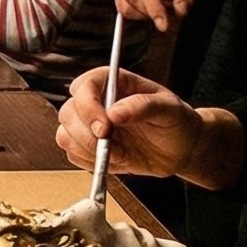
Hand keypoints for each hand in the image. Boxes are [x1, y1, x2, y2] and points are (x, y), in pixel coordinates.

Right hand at [55, 65, 205, 177]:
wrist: (181, 150)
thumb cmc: (177, 122)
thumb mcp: (169, 109)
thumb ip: (142, 106)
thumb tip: (115, 113)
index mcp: (113, 83)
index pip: (85, 86)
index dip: (88, 106)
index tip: (105, 127)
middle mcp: (96, 102)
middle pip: (68, 112)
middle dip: (85, 134)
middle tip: (109, 146)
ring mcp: (90, 125)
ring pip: (65, 135)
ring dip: (87, 150)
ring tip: (118, 154)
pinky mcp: (88, 146)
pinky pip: (73, 155)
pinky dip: (90, 162)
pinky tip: (115, 160)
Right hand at [115, 0, 211, 30]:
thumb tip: (179, 12)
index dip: (153, 7)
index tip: (164, 26)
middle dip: (149, 12)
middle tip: (170, 15)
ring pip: (123, 3)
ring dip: (143, 13)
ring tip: (163, 7)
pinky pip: (122, 4)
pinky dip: (137, 11)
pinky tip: (152, 5)